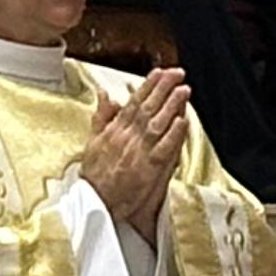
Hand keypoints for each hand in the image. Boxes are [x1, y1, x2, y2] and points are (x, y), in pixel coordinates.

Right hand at [76, 68, 188, 237]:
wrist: (94, 203)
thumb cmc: (95, 176)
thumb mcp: (91, 142)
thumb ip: (101, 117)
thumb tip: (105, 93)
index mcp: (114, 131)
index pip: (133, 103)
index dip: (148, 86)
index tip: (160, 72)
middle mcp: (127, 138)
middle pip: (147, 108)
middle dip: (163, 88)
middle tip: (178, 73)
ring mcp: (138, 153)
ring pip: (157, 124)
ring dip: (171, 105)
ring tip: (184, 89)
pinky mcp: (149, 169)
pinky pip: (164, 148)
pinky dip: (173, 134)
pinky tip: (183, 120)